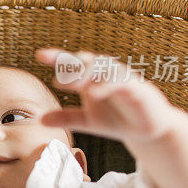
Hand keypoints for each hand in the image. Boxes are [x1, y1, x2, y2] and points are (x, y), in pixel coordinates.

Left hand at [35, 48, 181, 144]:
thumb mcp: (88, 122)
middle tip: (58, 76)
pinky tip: (94, 92)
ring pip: (105, 68)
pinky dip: (108, 85)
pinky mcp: (138, 88)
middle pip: (88, 61)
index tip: (39, 55)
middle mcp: (106, 73)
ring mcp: (122, 78)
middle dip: (72, 65)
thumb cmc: (118, 119)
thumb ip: (67, 118)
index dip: (57, 57)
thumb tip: (40, 120)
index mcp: (92, 77)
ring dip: (90, 73)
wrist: (148, 131)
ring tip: (74, 84)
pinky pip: (122, 82)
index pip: (73, 64)